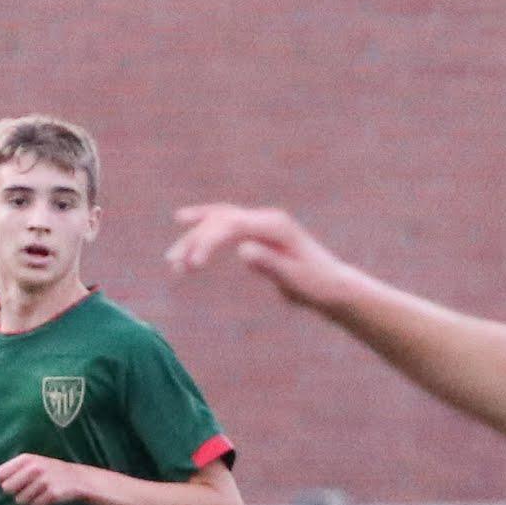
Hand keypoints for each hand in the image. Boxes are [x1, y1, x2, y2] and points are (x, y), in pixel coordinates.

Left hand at [0, 450, 110, 504]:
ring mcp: (44, 480)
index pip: (0, 474)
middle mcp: (34, 467)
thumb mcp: (34, 464)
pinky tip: (49, 497)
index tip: (15, 483)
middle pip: (7, 489)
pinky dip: (41, 504)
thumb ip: (15, 470)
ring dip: (29, 500)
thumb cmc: (52, 473)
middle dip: (15, 493)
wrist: (81, 479)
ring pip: (20, 500)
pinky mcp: (53, 493)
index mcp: (26, 459)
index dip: (5, 482)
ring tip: (41, 492)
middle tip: (28, 490)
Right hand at [166, 201, 370, 311]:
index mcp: (275, 226)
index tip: (193, 265)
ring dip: (194, 237)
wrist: (333, 286)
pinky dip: (205, 231)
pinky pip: (225, 226)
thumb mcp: (295, 280)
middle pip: (220, 219)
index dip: (208, 242)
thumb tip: (243, 249)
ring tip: (172, 260)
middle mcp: (266, 219)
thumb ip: (270, 264)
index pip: (231, 225)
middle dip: (194, 240)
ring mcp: (262, 223)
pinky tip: (186, 229)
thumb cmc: (317, 285)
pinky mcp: (258, 232)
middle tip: (174, 264)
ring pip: (219, 220)